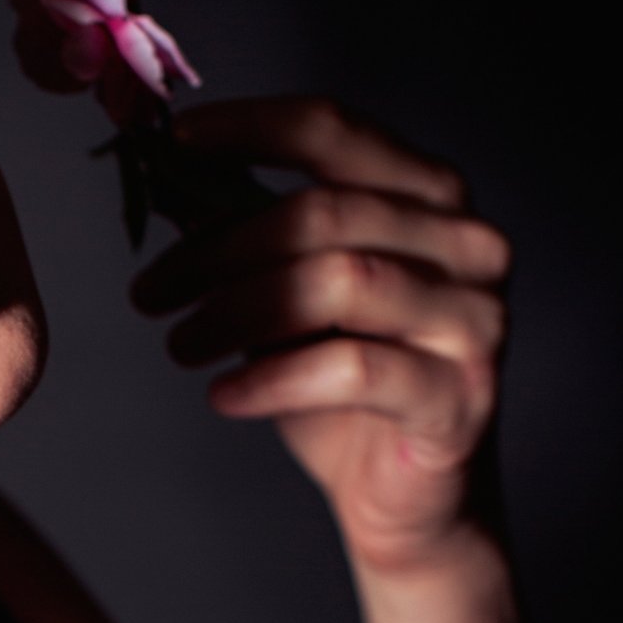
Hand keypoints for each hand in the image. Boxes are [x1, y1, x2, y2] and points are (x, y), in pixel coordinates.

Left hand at [129, 96, 511, 575]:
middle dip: (215, 250)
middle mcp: (465, 243)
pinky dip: (272, 378)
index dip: (246, 128)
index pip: (333, 129)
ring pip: (336, 280)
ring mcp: (473, 318)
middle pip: (320, 212)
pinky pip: (352, 368)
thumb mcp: (281, 291)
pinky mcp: (461, 393)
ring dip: (234, 311)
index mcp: (426, 194)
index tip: (172, 143)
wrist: (403, 494)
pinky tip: (224, 394)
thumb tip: (162, 175)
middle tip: (149, 291)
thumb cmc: (340, 378)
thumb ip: (240, 228)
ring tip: (179, 343)